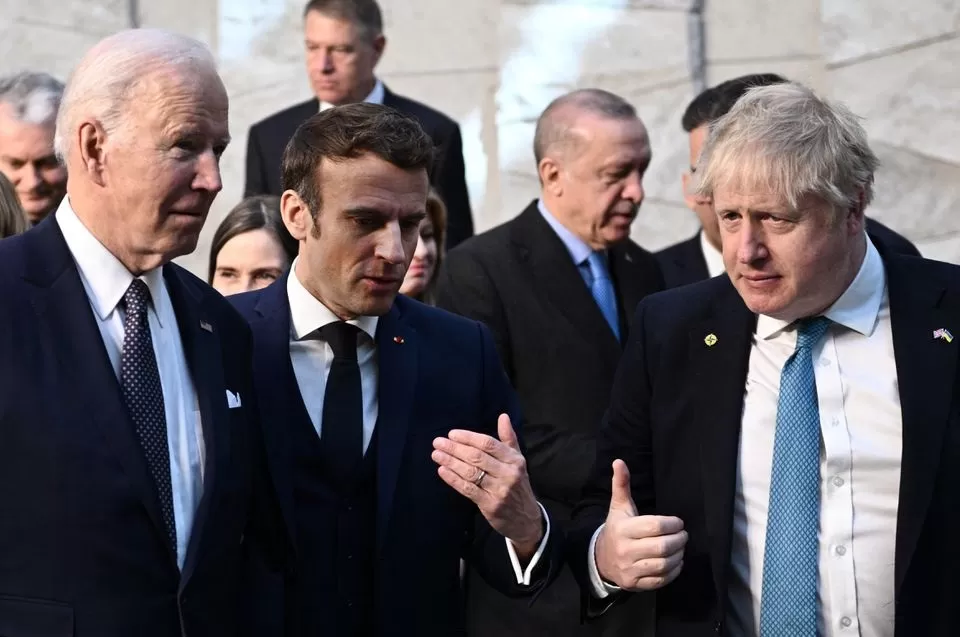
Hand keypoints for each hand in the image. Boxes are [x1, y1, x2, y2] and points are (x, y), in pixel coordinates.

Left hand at [432, 414, 542, 557]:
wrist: (526, 519)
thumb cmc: (518, 485)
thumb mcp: (518, 461)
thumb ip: (508, 439)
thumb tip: (503, 416)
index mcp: (515, 460)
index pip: (489, 444)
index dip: (469, 438)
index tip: (452, 434)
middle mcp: (508, 473)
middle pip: (477, 457)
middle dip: (455, 448)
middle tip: (438, 442)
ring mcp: (499, 490)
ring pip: (470, 472)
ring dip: (451, 462)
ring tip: (436, 454)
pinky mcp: (490, 505)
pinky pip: (468, 489)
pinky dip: (453, 479)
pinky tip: (442, 471)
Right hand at [594, 459, 686, 591]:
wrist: (600, 558)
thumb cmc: (616, 528)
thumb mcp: (618, 506)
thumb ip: (621, 484)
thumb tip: (619, 461)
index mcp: (623, 529)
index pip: (655, 526)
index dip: (672, 524)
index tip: (679, 522)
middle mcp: (625, 550)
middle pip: (662, 547)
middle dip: (679, 540)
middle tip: (684, 535)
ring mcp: (630, 569)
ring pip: (663, 564)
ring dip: (678, 555)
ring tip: (681, 547)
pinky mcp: (635, 584)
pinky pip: (661, 580)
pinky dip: (674, 571)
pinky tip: (676, 561)